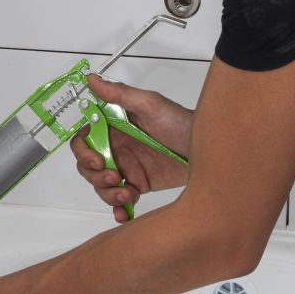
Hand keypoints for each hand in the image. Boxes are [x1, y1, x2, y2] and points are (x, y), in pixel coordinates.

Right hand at [70, 75, 192, 222]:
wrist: (211, 151)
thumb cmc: (182, 123)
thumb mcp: (151, 105)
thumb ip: (120, 95)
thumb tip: (92, 79)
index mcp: (113, 128)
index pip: (84, 141)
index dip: (83, 153)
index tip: (97, 161)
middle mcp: (116, 148)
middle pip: (88, 168)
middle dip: (96, 177)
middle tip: (116, 179)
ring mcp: (126, 168)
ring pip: (101, 186)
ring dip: (108, 194)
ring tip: (127, 195)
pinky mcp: (137, 185)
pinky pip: (119, 201)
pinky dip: (118, 209)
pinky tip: (124, 214)